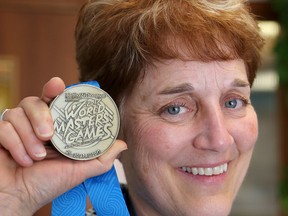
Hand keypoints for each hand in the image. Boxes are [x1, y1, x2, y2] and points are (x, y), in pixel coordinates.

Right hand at [0, 77, 126, 214]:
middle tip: (48, 135)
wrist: (19, 198)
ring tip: (36, 156)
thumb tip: (122, 144)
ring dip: (27, 137)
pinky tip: (22, 160)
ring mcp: (15, 128)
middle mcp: (34, 123)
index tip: (57, 85)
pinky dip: (14, 145)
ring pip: (16, 112)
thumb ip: (100, 157)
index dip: (55, 89)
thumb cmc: (47, 184)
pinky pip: (3, 127)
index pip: (54, 100)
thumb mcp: (79, 170)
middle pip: (34, 100)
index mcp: (54, 127)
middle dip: (41, 115)